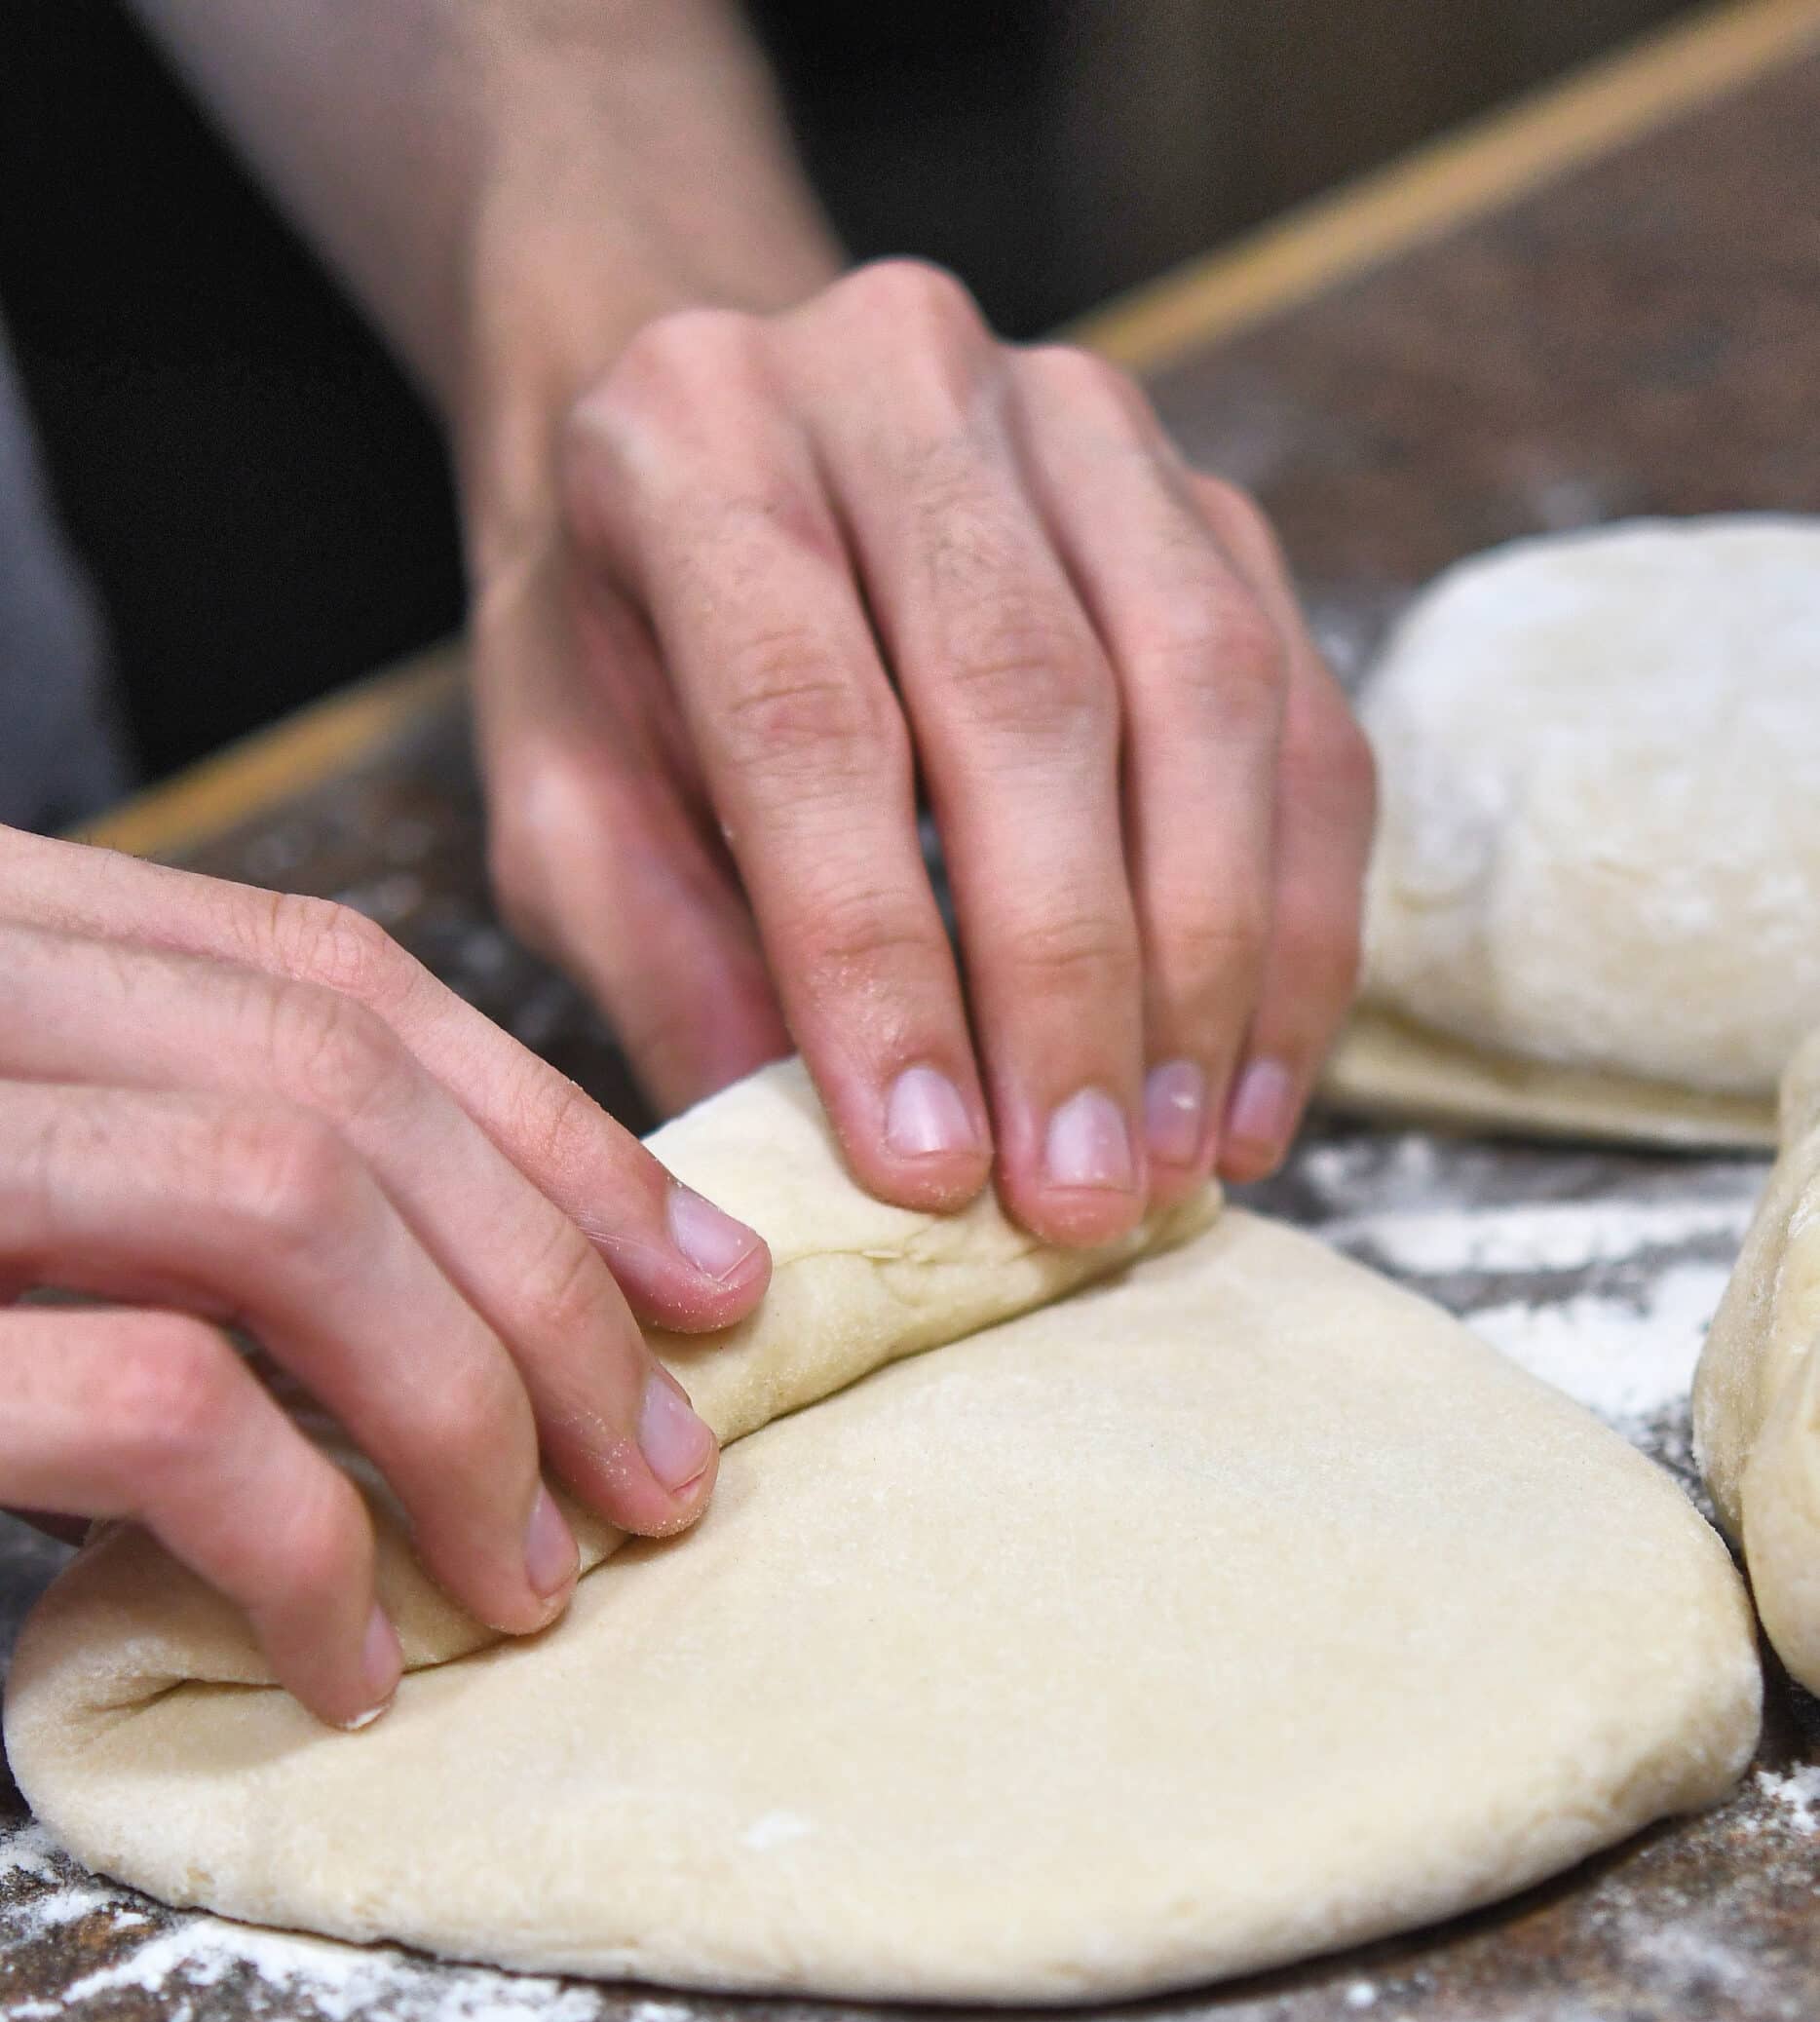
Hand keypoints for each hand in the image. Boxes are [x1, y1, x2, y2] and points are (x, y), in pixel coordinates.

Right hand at [0, 830, 769, 1726]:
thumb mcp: (8, 1180)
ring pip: (297, 1206)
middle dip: (556, 1291)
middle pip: (347, 1085)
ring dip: (468, 1418)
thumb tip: (439, 1292)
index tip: (703, 1275)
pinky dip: (309, 1550)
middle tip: (667, 1468)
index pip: (326, 978)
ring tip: (535, 1579)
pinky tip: (349, 1660)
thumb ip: (158, 1172)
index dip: (550, 1133)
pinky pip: (176, 1410)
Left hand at [472, 259, 1375, 1246]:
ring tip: (1180, 1158)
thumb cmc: (616, 646)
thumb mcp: (564, 801)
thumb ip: (665, 961)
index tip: (927, 1164)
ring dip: (1209, 958)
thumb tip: (816, 1178)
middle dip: (1069, 981)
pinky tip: (1251, 1080)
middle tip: (1079, 1193)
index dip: (877, 959)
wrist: (713, 434)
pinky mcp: (1206, 499)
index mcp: (694, 441)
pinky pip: (1300, 712)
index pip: (809, 713)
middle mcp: (899, 379)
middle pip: (1028, 694)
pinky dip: (1295, 916)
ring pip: (1203, 686)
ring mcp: (1080, 421)